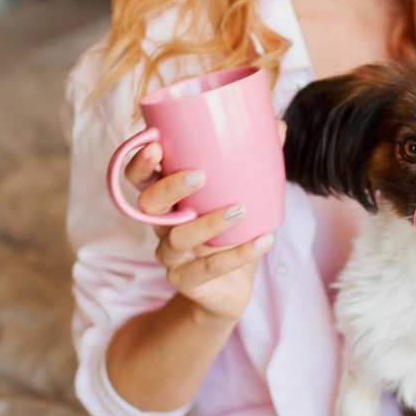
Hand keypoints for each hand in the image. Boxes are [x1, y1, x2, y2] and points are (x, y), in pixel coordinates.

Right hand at [124, 142, 273, 323]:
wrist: (230, 290)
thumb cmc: (231, 234)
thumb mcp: (241, 197)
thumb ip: (254, 163)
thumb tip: (277, 124)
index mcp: (168, 199)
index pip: (139, 178)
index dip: (140, 163)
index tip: (156, 145)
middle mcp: (162, 226)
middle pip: (147, 205)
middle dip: (168, 188)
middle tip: (199, 176)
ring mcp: (171, 256)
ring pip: (176, 238)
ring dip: (207, 223)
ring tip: (239, 209)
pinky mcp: (187, 281)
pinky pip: (207, 269)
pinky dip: (237, 255)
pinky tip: (264, 241)